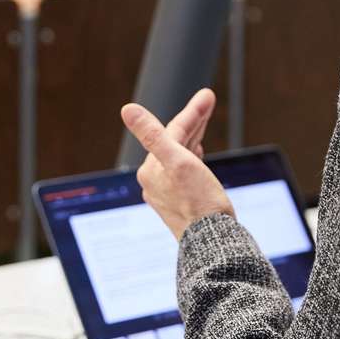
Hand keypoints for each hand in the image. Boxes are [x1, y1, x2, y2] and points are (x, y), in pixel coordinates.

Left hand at [122, 89, 231, 238]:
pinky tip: (198, 153)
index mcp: (151, 170)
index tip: (208, 95)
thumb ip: (153, 134)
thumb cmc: (199, 204)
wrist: (212, 243)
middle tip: (209, 99)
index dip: (193, 112)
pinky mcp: (179, 203)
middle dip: (194, 120)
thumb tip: (127, 109)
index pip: (173, 132)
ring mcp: (166, 193)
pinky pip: (183, 171)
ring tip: (204, 119)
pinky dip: (192, 156)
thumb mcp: (178, 162)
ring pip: (179, 156)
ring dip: (193, 136)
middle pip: (175, 142)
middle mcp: (154, 181)